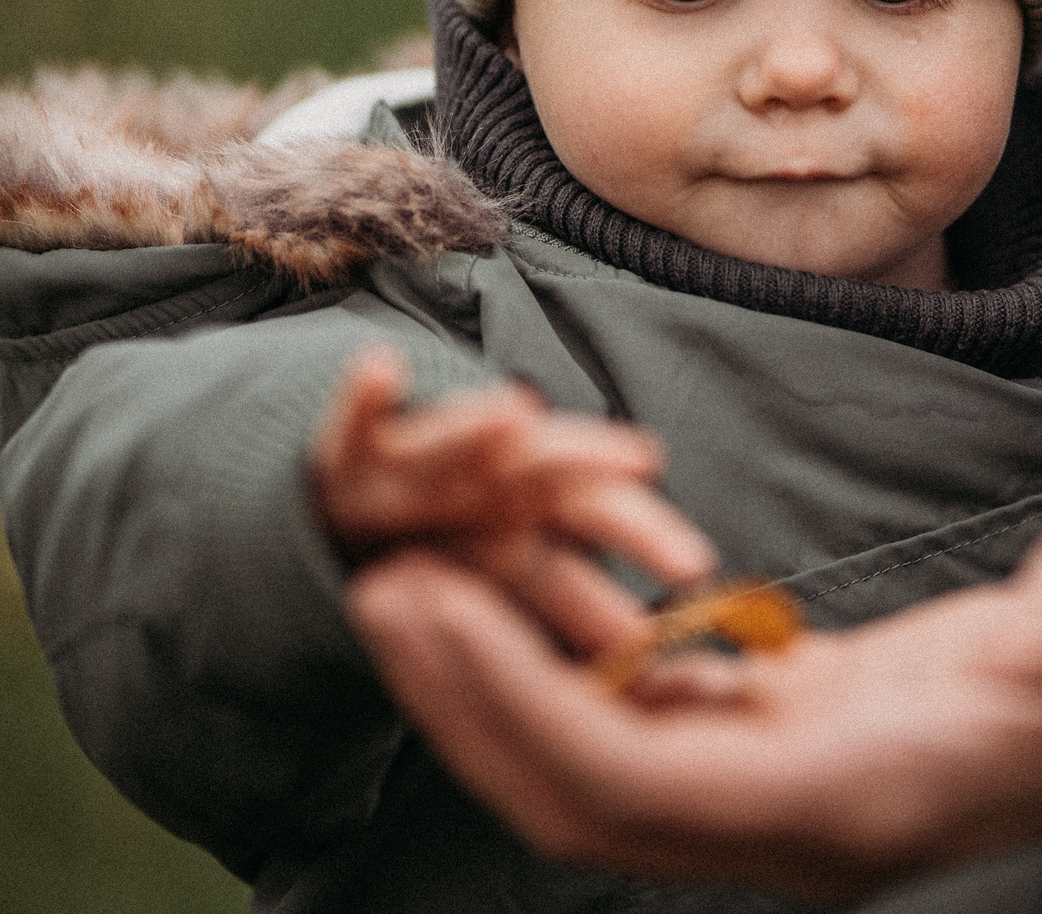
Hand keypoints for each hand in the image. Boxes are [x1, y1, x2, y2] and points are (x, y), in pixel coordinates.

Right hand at [314, 345, 714, 650]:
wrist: (356, 513)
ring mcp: (416, 461)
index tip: (693, 566)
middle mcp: (485, 473)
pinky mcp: (348, 451)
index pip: (601, 514)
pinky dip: (364, 395)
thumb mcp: (523, 576)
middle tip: (642, 460)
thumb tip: (659, 673)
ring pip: (457, 439)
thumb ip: (579, 609)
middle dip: (589, 459)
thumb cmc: (464, 545)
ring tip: (514, 413)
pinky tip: (379, 368)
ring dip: (480, 424)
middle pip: (544, 468)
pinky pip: (353, 421)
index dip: (646, 537)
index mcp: (538, 504)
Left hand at [348, 473, 1041, 900]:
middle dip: (466, 701)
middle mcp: (814, 818)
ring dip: (506, 675)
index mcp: (868, 801)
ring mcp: (810, 779)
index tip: (414, 599)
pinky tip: (544, 570)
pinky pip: (664, 711)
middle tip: (373, 578)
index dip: (507, 702)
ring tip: (427, 561)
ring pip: (609, 757)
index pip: (635, 781)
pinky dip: (586, 652)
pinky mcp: (816, 725)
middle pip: (584, 795)